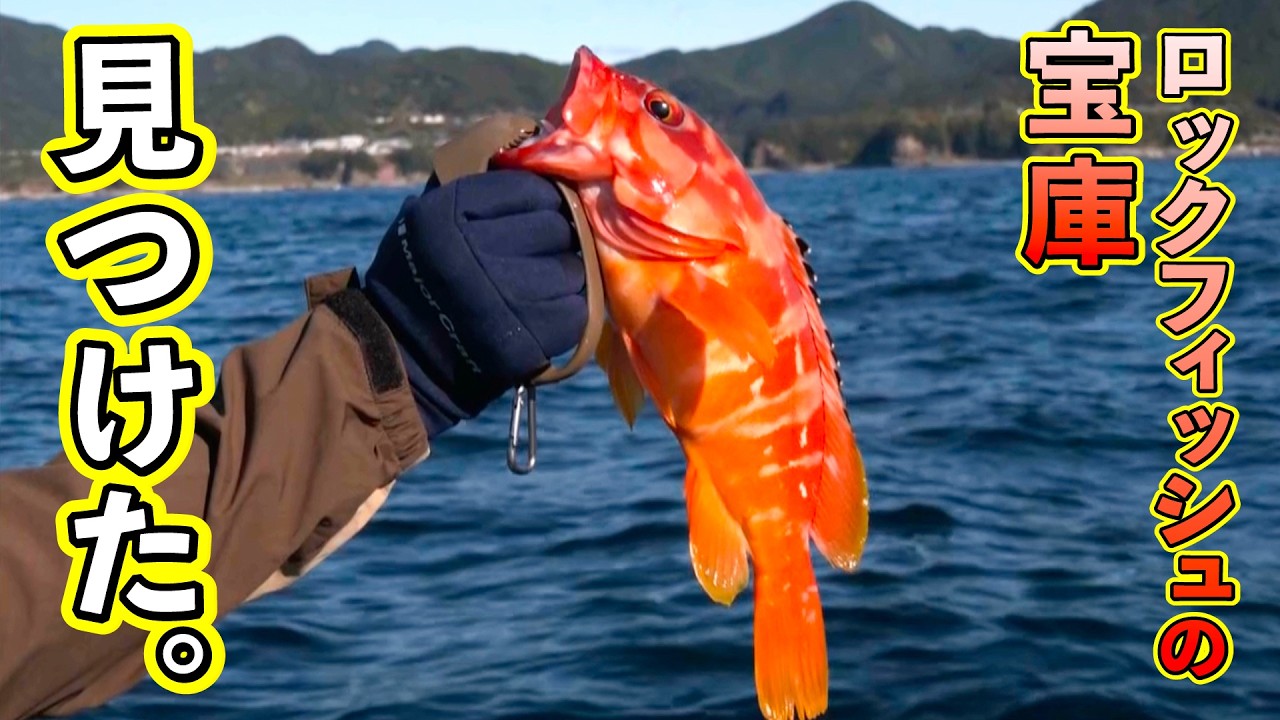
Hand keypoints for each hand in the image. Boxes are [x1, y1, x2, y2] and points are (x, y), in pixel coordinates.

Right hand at [362, 170, 587, 437]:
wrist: (403, 357)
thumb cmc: (420, 277)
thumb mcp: (427, 216)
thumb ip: (474, 186)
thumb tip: (533, 153)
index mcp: (449, 212)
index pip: (532, 189)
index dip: (541, 201)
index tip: (537, 214)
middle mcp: (476, 251)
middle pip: (557, 227)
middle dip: (555, 238)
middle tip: (539, 253)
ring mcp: (504, 297)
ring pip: (572, 270)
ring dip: (564, 277)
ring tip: (538, 285)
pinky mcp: (525, 338)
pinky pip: (574, 312)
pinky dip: (565, 312)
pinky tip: (542, 312)